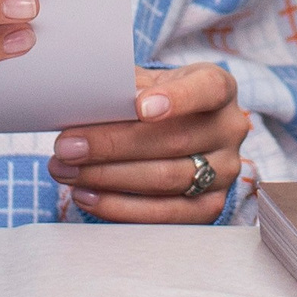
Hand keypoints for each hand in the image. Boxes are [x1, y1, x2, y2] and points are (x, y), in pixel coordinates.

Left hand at [49, 63, 250, 223]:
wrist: (175, 130)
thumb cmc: (154, 100)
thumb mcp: (145, 82)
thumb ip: (121, 87)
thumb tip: (80, 100)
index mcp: (219, 87)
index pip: (207, 89)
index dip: (177, 98)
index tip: (139, 107)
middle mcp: (230, 129)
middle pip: (175, 140)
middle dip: (114, 145)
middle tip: (67, 146)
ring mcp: (225, 172)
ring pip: (167, 179)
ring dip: (109, 177)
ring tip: (66, 171)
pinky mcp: (209, 207)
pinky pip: (164, 214)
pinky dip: (119, 207)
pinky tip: (86, 195)